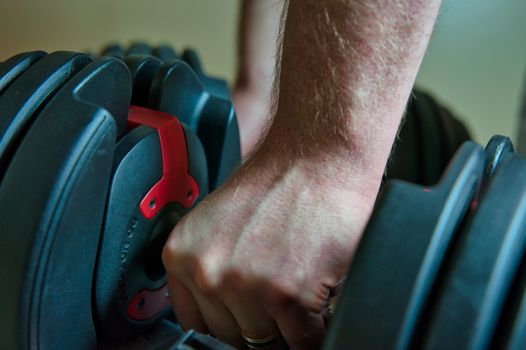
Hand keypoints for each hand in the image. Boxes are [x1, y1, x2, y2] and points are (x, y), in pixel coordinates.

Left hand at [162, 152, 375, 348]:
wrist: (317, 159)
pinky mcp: (289, 294)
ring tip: (299, 299)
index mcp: (183, 256)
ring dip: (286, 329)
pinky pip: (303, 341)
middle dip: (258, 325)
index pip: (197, 323)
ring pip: (267, 341)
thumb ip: (209, 267)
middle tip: (277, 304)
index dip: (227, 323)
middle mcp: (209, 273)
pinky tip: (317, 306)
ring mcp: (247, 286)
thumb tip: (222, 311)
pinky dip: (314, 331)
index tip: (244, 321)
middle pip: (232, 336)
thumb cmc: (277, 184)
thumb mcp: (217, 223)